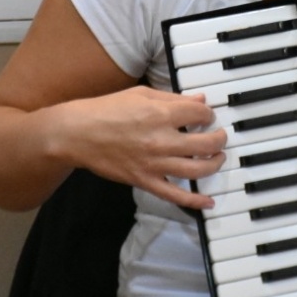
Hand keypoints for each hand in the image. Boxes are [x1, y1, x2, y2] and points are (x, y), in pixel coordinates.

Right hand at [45, 86, 227, 210]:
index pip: (200, 115)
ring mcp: (154, 164)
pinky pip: (175, 195)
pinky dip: (194, 201)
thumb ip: (173, 99)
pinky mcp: (145, 181)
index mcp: (161, 115)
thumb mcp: (141, 94)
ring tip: (217, 157)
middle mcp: (161, 140)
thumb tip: (200, 101)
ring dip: (214, 164)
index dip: (208, 115)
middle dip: (219, 139)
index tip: (206, 116)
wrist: (77, 134)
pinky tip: (209, 201)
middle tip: (219, 137)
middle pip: (206, 144)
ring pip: (197, 170)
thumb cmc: (106, 110)